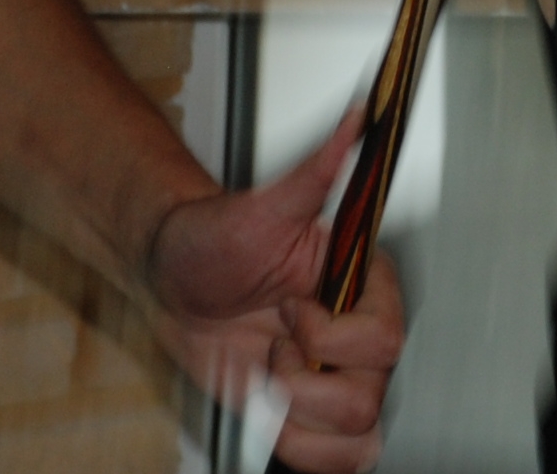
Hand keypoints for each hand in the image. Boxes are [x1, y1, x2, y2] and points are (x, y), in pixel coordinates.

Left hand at [140, 107, 407, 473]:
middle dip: (303, 383)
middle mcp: (357, 338)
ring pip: (359, 437)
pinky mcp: (309, 416)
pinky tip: (272, 416)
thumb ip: (316, 167)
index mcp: (363, 288)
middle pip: (371, 397)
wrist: (172, 282)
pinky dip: (302, 449)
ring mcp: (335, 381)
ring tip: (269, 381)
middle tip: (270, 348)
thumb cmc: (214, 240)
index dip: (328, 337)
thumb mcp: (260, 206)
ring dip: (300, 420)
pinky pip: (336, 460)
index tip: (288, 310)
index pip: (384, 339)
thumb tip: (359, 117)